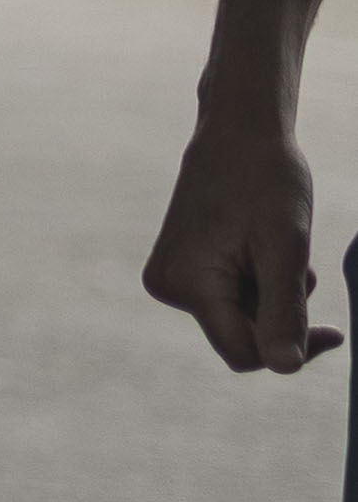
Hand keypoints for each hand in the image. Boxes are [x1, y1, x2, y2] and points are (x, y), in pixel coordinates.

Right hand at [143, 112, 335, 374]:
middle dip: (279, 313)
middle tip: (302, 269)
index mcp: (189, 284)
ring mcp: (168, 276)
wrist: (237, 133)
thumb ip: (282, 311)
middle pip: (239, 336)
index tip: (333, 331)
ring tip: (279, 248)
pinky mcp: (176, 267)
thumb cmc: (265, 181)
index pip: (245, 353)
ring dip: (270, 295)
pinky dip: (254, 283)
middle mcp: (167, 286)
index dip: (291, 350)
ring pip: (235, 317)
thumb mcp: (285, 248)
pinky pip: (225, 298)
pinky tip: (259, 247)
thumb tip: (284, 368)